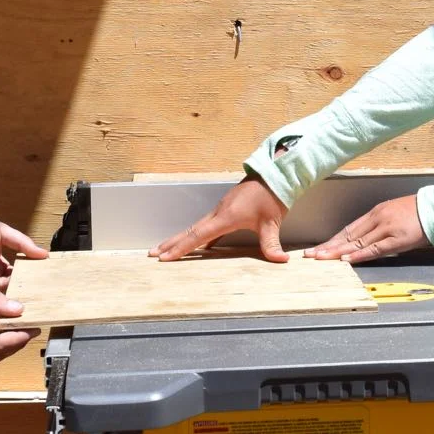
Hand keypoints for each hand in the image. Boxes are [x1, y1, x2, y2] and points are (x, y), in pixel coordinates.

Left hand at [0, 195, 47, 291]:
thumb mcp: (4, 233)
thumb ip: (23, 245)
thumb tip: (44, 254)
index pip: (16, 273)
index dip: (28, 276)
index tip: (43, 280)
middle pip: (7, 284)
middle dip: (20, 286)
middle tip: (37, 289)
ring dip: (10, 287)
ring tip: (26, 287)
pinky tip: (8, 284)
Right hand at [151, 176, 289, 261]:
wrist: (274, 174)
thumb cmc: (271, 196)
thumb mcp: (272, 222)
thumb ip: (272, 244)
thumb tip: (281, 260)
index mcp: (226, 217)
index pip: (198, 236)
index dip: (181, 248)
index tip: (164, 257)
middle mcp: (219, 212)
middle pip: (190, 230)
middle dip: (171, 243)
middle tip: (152, 254)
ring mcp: (222, 209)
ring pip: (196, 226)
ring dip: (181, 237)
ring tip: (166, 249)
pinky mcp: (227, 208)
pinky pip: (207, 224)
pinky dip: (198, 233)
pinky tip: (200, 244)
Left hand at [304, 195, 429, 264]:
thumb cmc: (417, 212)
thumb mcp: (394, 214)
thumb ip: (379, 225)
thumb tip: (364, 239)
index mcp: (376, 212)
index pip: (349, 229)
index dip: (332, 239)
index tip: (319, 247)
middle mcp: (378, 219)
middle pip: (348, 235)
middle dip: (328, 246)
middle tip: (310, 255)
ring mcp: (386, 228)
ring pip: (357, 242)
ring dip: (337, 251)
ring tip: (321, 258)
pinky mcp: (397, 238)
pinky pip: (374, 248)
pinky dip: (359, 254)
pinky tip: (347, 258)